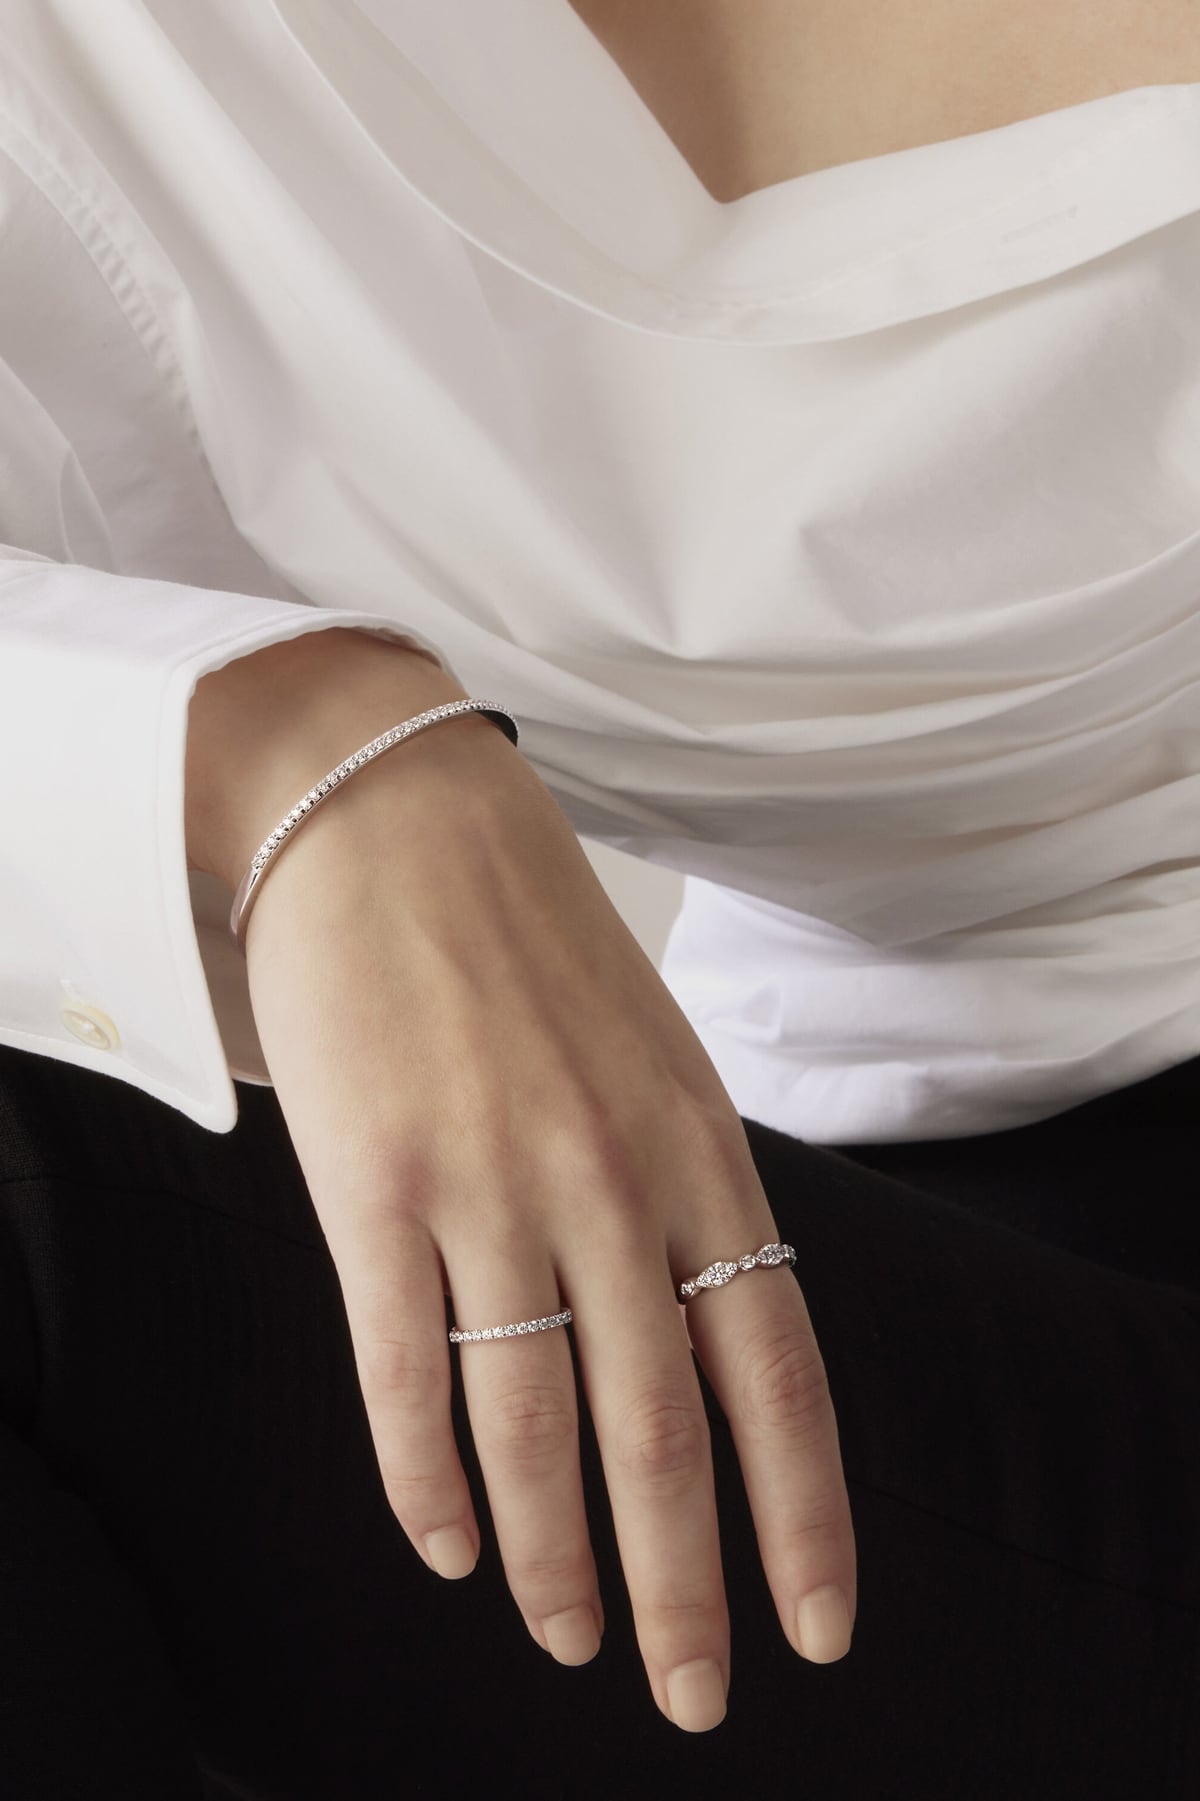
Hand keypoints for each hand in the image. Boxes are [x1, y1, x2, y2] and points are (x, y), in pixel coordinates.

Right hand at [240, 722, 856, 1732]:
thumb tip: (697, 1337)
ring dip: (555, 1560)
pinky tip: (448, 1548)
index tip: (820, 1625)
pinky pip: (407, 1377)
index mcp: (700, 1153)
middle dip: (685, 1587)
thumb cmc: (530, 940)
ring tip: (567, 1641)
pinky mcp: (374, 1191)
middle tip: (695, 1693)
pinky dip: (427, 1482)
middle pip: (664, 1435)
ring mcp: (490, 1190)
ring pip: (538, 1430)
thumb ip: (683, 1193)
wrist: (394, 821)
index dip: (806, 1514)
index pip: (777, 1371)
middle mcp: (611, 1187)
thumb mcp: (655, 1058)